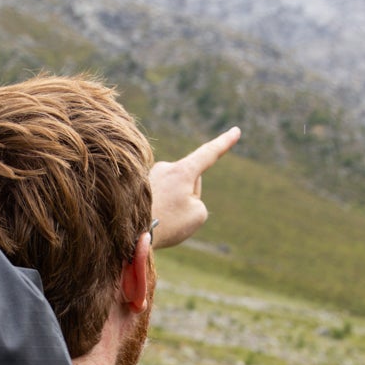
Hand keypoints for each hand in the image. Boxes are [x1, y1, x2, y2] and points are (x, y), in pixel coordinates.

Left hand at [149, 127, 240, 249]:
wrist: (128, 233)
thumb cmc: (166, 224)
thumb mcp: (197, 215)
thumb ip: (197, 200)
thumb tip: (181, 195)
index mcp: (183, 171)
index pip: (209, 153)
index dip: (224, 143)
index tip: (236, 131)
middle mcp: (165, 167)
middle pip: (190, 181)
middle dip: (188, 197)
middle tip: (174, 217)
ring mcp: (149, 175)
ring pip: (173, 190)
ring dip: (171, 205)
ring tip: (158, 220)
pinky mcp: (137, 185)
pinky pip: (157, 197)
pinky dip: (157, 208)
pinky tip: (147, 219)